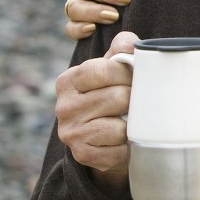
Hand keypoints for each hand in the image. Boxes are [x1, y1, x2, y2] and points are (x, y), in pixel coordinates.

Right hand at [55, 31, 139, 196]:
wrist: (104, 138)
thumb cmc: (112, 94)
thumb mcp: (113, 67)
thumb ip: (122, 47)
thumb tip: (131, 44)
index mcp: (68, 80)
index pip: (104, 69)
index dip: (126, 73)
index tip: (133, 78)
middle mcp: (63, 107)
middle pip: (117, 97)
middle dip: (134, 99)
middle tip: (136, 102)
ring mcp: (70, 133)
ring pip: (119, 126)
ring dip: (132, 125)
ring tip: (129, 120)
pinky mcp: (82, 155)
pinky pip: (118, 150)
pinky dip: (126, 147)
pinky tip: (123, 141)